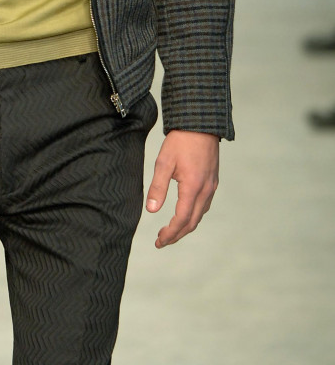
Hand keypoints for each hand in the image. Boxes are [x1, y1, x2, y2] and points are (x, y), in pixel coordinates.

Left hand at [145, 130, 218, 247]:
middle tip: (162, 240)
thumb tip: (151, 210)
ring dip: (186, 226)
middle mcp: (205, 190)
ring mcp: (211, 186)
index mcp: (193, 188)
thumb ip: (158, 187)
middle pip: (192, 222)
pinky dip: (193, 215)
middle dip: (177, 234)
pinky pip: (204, 205)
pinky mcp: (212, 180)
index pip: (182, 220)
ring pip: (200, 214)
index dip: (170, 234)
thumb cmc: (180, 141)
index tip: (158, 241)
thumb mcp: (164, 162)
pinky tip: (184, 212)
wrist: (200, 123)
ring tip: (170, 230)